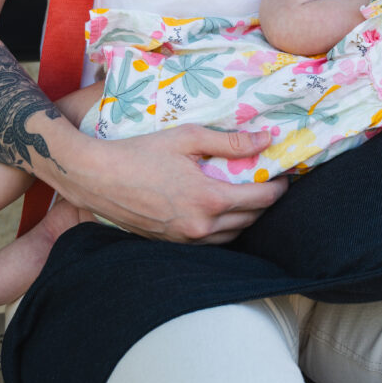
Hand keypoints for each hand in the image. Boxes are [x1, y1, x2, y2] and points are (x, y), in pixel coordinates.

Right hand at [54, 125, 287, 243]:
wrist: (96, 177)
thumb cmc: (140, 152)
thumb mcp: (187, 138)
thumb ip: (229, 141)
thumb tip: (266, 140)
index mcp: (208, 199)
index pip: (260, 199)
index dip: (278, 188)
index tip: (285, 175)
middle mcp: (201, 226)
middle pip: (250, 219)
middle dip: (264, 201)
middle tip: (268, 182)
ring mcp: (185, 240)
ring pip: (232, 234)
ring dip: (244, 217)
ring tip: (246, 195)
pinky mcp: (171, 244)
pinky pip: (210, 241)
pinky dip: (222, 227)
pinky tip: (218, 210)